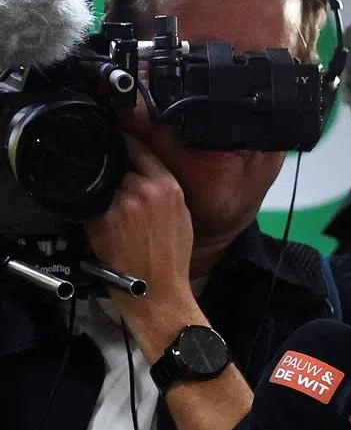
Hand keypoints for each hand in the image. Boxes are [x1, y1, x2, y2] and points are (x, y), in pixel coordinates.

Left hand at [84, 134, 203, 359]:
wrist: (156, 289)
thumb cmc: (171, 258)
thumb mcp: (181, 216)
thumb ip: (163, 190)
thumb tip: (143, 171)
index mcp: (168, 187)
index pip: (139, 148)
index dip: (125, 143)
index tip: (115, 140)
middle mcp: (144, 190)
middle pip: (118, 164)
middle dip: (115, 171)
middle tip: (115, 184)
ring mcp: (120, 203)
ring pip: (103, 182)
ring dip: (103, 190)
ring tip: (111, 208)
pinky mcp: (101, 218)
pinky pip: (91, 202)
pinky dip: (93, 207)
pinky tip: (103, 221)